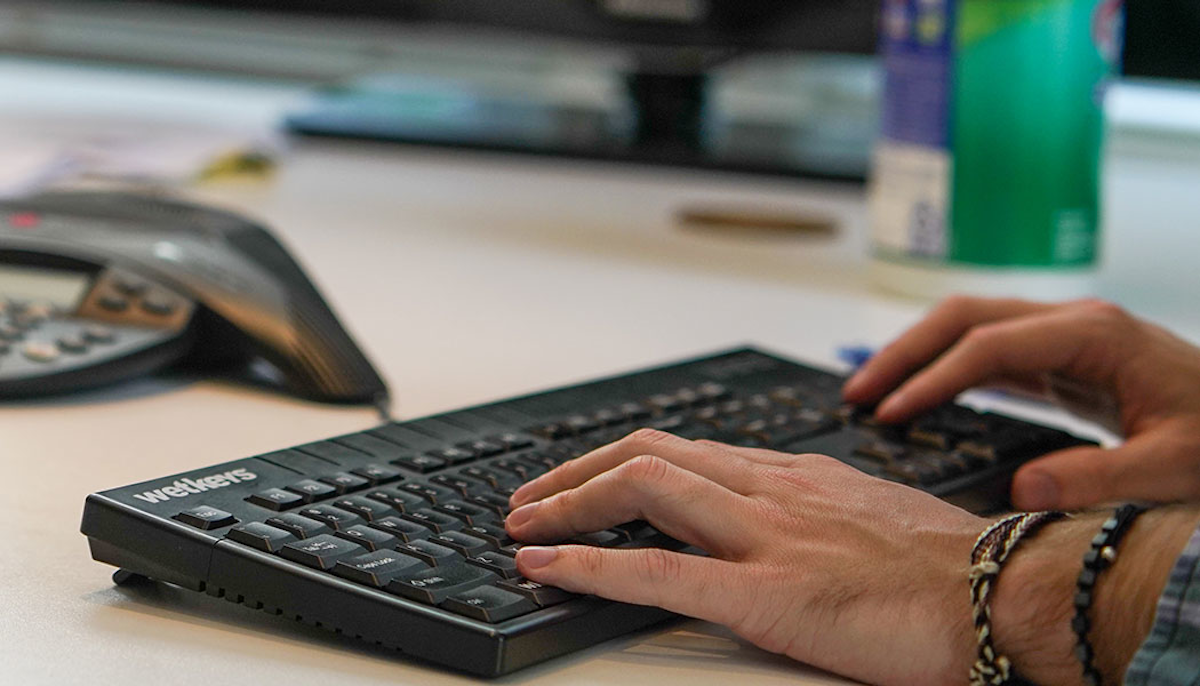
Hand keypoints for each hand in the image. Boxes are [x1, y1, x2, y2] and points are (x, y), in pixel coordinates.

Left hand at [505, 429, 984, 685]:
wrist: (1002, 592)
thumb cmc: (942, 565)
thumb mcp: (861, 514)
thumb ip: (805, 509)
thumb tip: (764, 520)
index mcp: (790, 474)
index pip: (681, 448)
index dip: (615, 461)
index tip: (578, 480)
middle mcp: (769, 489)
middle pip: (646, 455)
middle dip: (573, 475)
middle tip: (528, 501)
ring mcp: (766, 535)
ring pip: (642, 490)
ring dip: (567, 505)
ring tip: (521, 527)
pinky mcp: (770, 592)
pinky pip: (659, 569)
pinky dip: (590, 566)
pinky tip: (547, 568)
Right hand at [842, 296, 1199, 509]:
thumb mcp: (1174, 466)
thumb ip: (1099, 478)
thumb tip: (1022, 492)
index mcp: (1094, 334)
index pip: (988, 346)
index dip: (932, 380)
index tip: (890, 415)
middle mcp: (1072, 322)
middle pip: (964, 318)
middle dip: (904, 352)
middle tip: (858, 393)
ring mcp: (1064, 336)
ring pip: (969, 327)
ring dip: (917, 355)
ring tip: (872, 392)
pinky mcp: (1061, 359)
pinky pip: (987, 352)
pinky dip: (945, 369)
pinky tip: (920, 394)